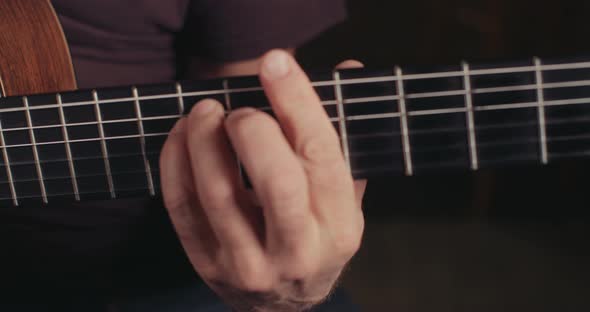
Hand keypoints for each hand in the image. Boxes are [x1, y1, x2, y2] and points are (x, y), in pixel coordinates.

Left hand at [159, 50, 366, 310]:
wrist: (284, 304)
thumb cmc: (316, 236)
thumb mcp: (342, 195)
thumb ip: (342, 133)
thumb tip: (347, 66)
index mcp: (339, 225)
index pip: (321, 156)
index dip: (298, 102)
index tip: (276, 62)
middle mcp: (299, 250)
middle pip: (276, 183)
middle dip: (254, 130)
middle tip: (242, 110)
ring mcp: (250, 263)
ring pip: (219, 194)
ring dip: (205, 140)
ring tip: (205, 110)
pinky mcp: (208, 264)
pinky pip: (182, 208)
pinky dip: (175, 162)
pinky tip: (182, 134)